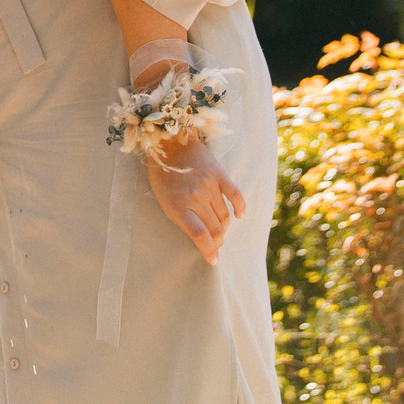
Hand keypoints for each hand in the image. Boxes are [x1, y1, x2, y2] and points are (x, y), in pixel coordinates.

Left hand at [145, 134, 241, 264]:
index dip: (209, 251)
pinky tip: (238, 216)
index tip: (213, 260)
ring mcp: (209, 186)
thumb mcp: (163, 201)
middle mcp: (195, 198)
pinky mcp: (220, 175)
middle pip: (215, 229)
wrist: (170, 143)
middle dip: (218, 242)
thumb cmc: (163, 176)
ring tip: (221, 232)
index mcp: (178, 207)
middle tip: (217, 246)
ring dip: (224, 228)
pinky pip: (235, 196)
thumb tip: (201, 237)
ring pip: (224, 216)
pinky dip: (239, 209)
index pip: (199, 236)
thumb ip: (181, 219)